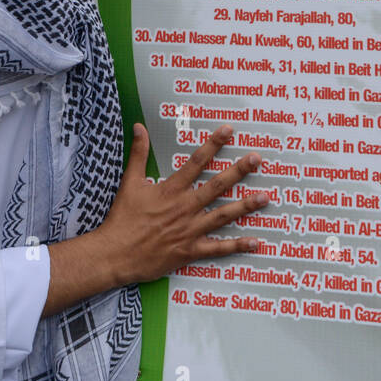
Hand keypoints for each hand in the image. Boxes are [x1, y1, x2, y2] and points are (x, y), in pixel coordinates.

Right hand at [98, 122, 268, 286]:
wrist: (116, 254)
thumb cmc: (122, 218)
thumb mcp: (129, 182)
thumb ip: (138, 153)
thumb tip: (139, 126)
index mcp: (171, 190)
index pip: (196, 162)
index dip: (214, 144)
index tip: (229, 130)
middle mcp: (184, 208)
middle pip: (217, 186)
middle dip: (238, 171)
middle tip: (256, 159)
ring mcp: (189, 230)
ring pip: (223, 216)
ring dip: (245, 206)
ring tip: (265, 197)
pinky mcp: (190, 251)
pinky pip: (218, 249)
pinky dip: (237, 246)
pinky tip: (255, 241)